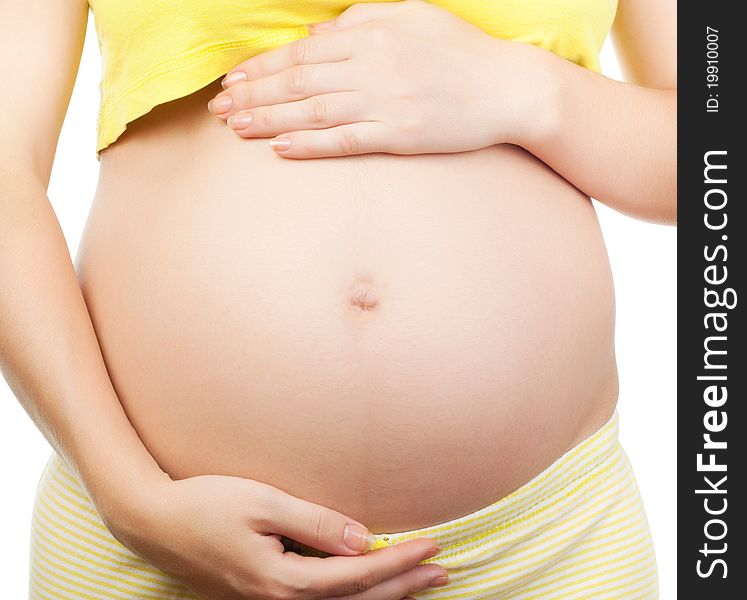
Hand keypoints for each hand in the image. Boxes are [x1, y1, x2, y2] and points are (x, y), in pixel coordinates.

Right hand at [101, 473, 447, 598]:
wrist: (154, 522)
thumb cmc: (206, 505)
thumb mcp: (262, 504)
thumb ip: (314, 523)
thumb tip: (362, 538)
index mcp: (282, 582)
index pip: (355, 576)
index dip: (398, 563)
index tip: (432, 547)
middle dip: (402, 587)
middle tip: (442, 571)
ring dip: (384, 595)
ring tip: (419, 583)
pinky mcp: (261, 595)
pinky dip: (355, 595)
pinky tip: (368, 586)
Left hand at [208, 0, 543, 158]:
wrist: (509, 87)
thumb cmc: (462, 51)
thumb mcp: (413, 16)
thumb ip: (362, 19)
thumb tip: (315, 35)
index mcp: (372, 34)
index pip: (302, 52)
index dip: (262, 66)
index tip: (232, 78)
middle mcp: (372, 65)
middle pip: (298, 80)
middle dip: (252, 93)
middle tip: (218, 107)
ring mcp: (385, 102)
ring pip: (313, 110)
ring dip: (269, 118)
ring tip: (235, 127)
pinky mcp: (399, 135)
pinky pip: (345, 141)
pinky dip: (310, 144)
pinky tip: (280, 148)